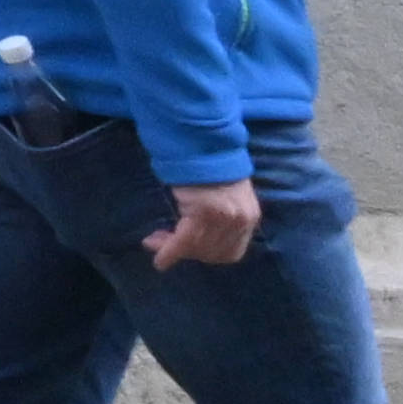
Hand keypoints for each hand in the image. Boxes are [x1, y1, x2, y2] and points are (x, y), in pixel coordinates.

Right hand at [146, 176, 262, 269]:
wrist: (204, 143)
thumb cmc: (210, 166)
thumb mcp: (226, 196)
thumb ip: (221, 217)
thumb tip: (197, 235)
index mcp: (249, 218)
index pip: (231, 252)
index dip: (207, 256)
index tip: (187, 251)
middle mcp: (240, 221)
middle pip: (212, 253)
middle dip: (187, 254)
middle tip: (162, 245)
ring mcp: (223, 218)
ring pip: (197, 248)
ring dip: (174, 249)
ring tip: (153, 242)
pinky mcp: (203, 213)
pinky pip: (184, 240)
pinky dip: (170, 251)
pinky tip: (160, 260)